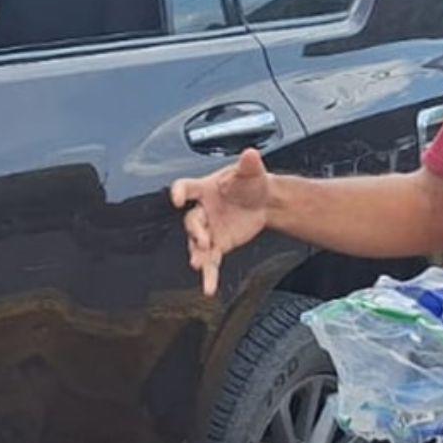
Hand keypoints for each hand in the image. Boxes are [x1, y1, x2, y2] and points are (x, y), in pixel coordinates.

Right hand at [170, 148, 270, 297]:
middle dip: (194, 230)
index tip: (178, 198)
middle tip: (202, 238)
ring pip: (196, 245)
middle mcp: (202, 210)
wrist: (264, 202)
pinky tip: (209, 288)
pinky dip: (209, 275)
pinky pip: (211, 262)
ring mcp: (208, 230)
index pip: (186, 188)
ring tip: (198, 264)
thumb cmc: (250, 183)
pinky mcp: (218, 245)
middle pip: (191, 220)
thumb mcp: (251, 171)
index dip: (180, 192)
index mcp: (205, 189)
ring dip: (197, 254)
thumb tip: (251, 154)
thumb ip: (249, 164)